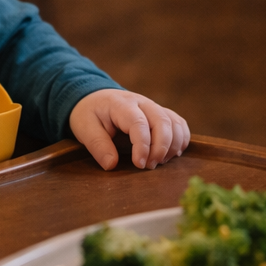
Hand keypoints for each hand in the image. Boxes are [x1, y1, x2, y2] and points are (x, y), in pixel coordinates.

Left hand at [69, 89, 190, 170]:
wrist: (95, 98)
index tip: (139, 164)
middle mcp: (142, 103)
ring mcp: (154, 107)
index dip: (143, 146)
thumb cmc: (90, 114)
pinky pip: (179, 124)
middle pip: (162, 121)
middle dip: (161, 147)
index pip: (138, 123)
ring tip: (159, 162)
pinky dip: (181, 140)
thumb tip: (111, 165)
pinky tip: (170, 155)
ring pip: (174, 123)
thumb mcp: (84, 128)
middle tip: (149, 166)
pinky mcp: (161, 113)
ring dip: (172, 145)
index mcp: (121, 105)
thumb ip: (98, 145)